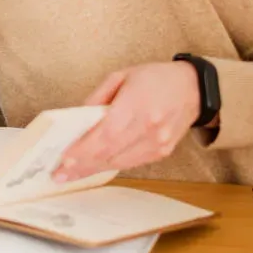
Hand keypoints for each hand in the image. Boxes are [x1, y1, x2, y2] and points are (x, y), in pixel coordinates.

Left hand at [53, 62, 203, 182]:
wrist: (193, 89)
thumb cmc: (155, 79)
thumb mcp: (121, 77)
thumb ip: (97, 98)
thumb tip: (77, 120)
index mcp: (138, 104)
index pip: (106, 134)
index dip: (84, 149)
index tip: (64, 158)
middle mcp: (149, 127)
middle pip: (109, 152)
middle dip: (81, 165)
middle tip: (58, 174)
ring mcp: (158, 143)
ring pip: (118, 162)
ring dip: (92, 170)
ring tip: (69, 175)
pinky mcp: (162, 152)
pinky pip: (130, 163)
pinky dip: (109, 166)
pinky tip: (93, 168)